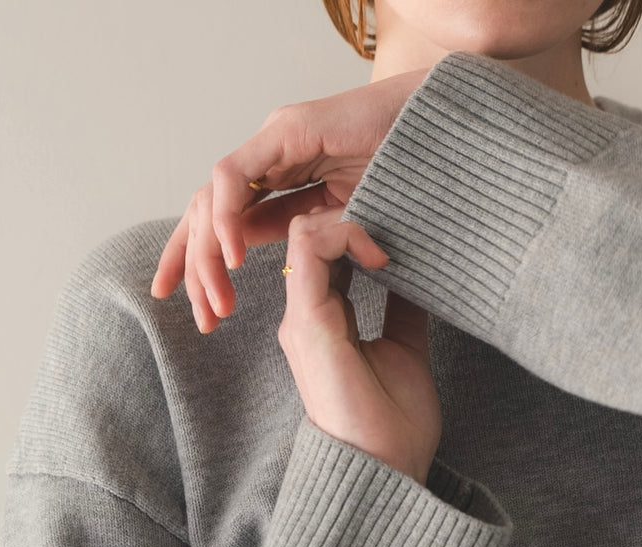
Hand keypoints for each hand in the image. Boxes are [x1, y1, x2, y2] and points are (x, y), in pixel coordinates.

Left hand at [150, 67, 429, 333]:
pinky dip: (228, 219)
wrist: (450, 137)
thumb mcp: (350, 235)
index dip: (205, 267)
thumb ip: (316, 247)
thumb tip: (286, 275)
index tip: (205, 314)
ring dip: (207, 255)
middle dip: (190, 267)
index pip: (226, 227)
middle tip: (200, 319)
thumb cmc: (414, 182)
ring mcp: (275, 143)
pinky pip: (234, 177)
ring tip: (217, 301)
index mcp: (283, 184)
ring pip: (211, 200)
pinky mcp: (286, 131)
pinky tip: (235, 258)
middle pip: (206, 214)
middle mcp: (271, 162)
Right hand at [279, 206, 441, 486]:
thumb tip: (420, 271)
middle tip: (399, 218)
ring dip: (351, 220)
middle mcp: (306, 315)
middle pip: (312, 232)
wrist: (384, 471)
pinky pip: (310, 250)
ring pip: (306, 231)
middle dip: (353, 213)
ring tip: (392, 242)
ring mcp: (302, 318)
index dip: (359, 226)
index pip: (326, 250)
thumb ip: (403, 308)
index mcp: (325, 320)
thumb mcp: (406, 348)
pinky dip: (346, 235)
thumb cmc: (394, 424)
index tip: (404, 234)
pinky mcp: (308, 322)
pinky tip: (383, 256)